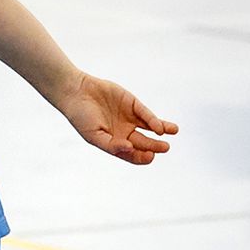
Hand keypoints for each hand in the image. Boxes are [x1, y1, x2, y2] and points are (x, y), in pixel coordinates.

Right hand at [55, 71, 176, 164]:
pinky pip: (146, 114)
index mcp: (114, 143)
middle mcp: (124, 132)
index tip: (150, 156)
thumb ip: (111, 145)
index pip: (133, 155)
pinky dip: (155, 120)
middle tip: (165, 148)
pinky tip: (161, 126)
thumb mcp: (93, 136)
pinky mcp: (132, 104)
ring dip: (162, 131)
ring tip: (173, 131)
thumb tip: (130, 149)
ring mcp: (129, 118)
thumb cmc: (80, 117)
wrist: (76, 92)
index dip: (143, 157)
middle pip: (144, 143)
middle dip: (155, 146)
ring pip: (150, 127)